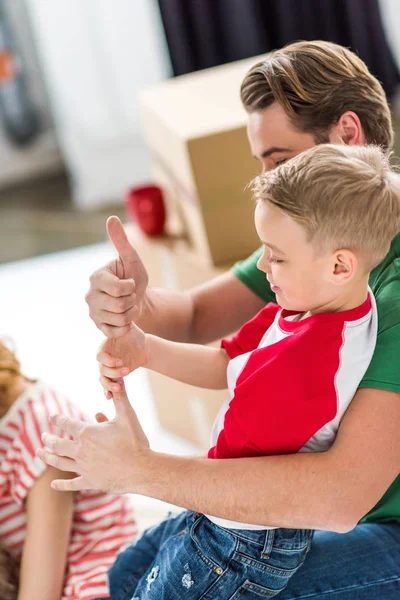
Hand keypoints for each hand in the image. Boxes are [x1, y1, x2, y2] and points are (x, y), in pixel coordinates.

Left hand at [36, 383, 150, 493]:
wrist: (141, 468)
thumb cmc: (135, 441)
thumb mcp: (127, 415)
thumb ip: (120, 397)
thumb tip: (118, 378)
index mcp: (87, 433)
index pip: (66, 423)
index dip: (58, 419)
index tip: (52, 417)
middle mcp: (81, 450)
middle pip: (57, 444)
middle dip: (48, 439)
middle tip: (43, 436)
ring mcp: (84, 467)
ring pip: (59, 462)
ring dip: (47, 457)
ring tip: (39, 454)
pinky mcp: (90, 482)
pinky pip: (71, 484)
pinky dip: (61, 485)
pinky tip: (53, 484)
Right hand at [85, 216, 148, 337]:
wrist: (136, 297)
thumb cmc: (133, 275)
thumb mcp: (131, 257)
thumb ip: (121, 240)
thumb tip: (111, 218)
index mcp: (96, 278)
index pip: (119, 288)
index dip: (131, 287)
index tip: (130, 283)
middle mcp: (90, 295)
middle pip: (120, 305)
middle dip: (133, 301)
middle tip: (131, 296)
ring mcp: (93, 313)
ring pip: (120, 319)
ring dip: (131, 313)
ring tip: (129, 305)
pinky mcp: (98, 327)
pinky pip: (118, 331)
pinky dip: (127, 326)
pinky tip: (126, 317)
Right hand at [97, 323, 148, 396]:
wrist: (142, 347)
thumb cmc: (135, 335)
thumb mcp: (130, 327)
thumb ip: (124, 323)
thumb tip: (123, 316)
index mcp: (105, 346)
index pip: (100, 355)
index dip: (108, 360)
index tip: (121, 361)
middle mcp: (104, 357)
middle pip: (101, 369)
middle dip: (113, 372)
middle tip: (127, 370)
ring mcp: (108, 367)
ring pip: (102, 378)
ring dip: (109, 384)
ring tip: (119, 387)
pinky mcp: (113, 375)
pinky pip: (106, 385)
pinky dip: (106, 391)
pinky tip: (109, 396)